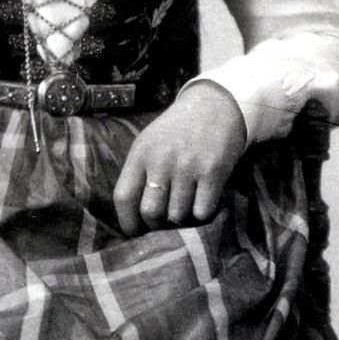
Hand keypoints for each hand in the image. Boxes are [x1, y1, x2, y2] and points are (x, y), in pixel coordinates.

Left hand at [113, 82, 246, 235]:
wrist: (215, 107)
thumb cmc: (178, 131)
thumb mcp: (150, 143)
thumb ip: (141, 174)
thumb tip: (135, 218)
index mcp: (140, 153)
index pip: (123, 197)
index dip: (127, 222)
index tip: (136, 232)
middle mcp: (161, 160)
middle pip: (151, 212)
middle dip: (157, 226)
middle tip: (166, 222)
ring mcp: (188, 166)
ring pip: (178, 216)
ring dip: (183, 220)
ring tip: (187, 208)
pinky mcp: (213, 172)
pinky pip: (202, 212)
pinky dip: (203, 215)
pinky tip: (204, 202)